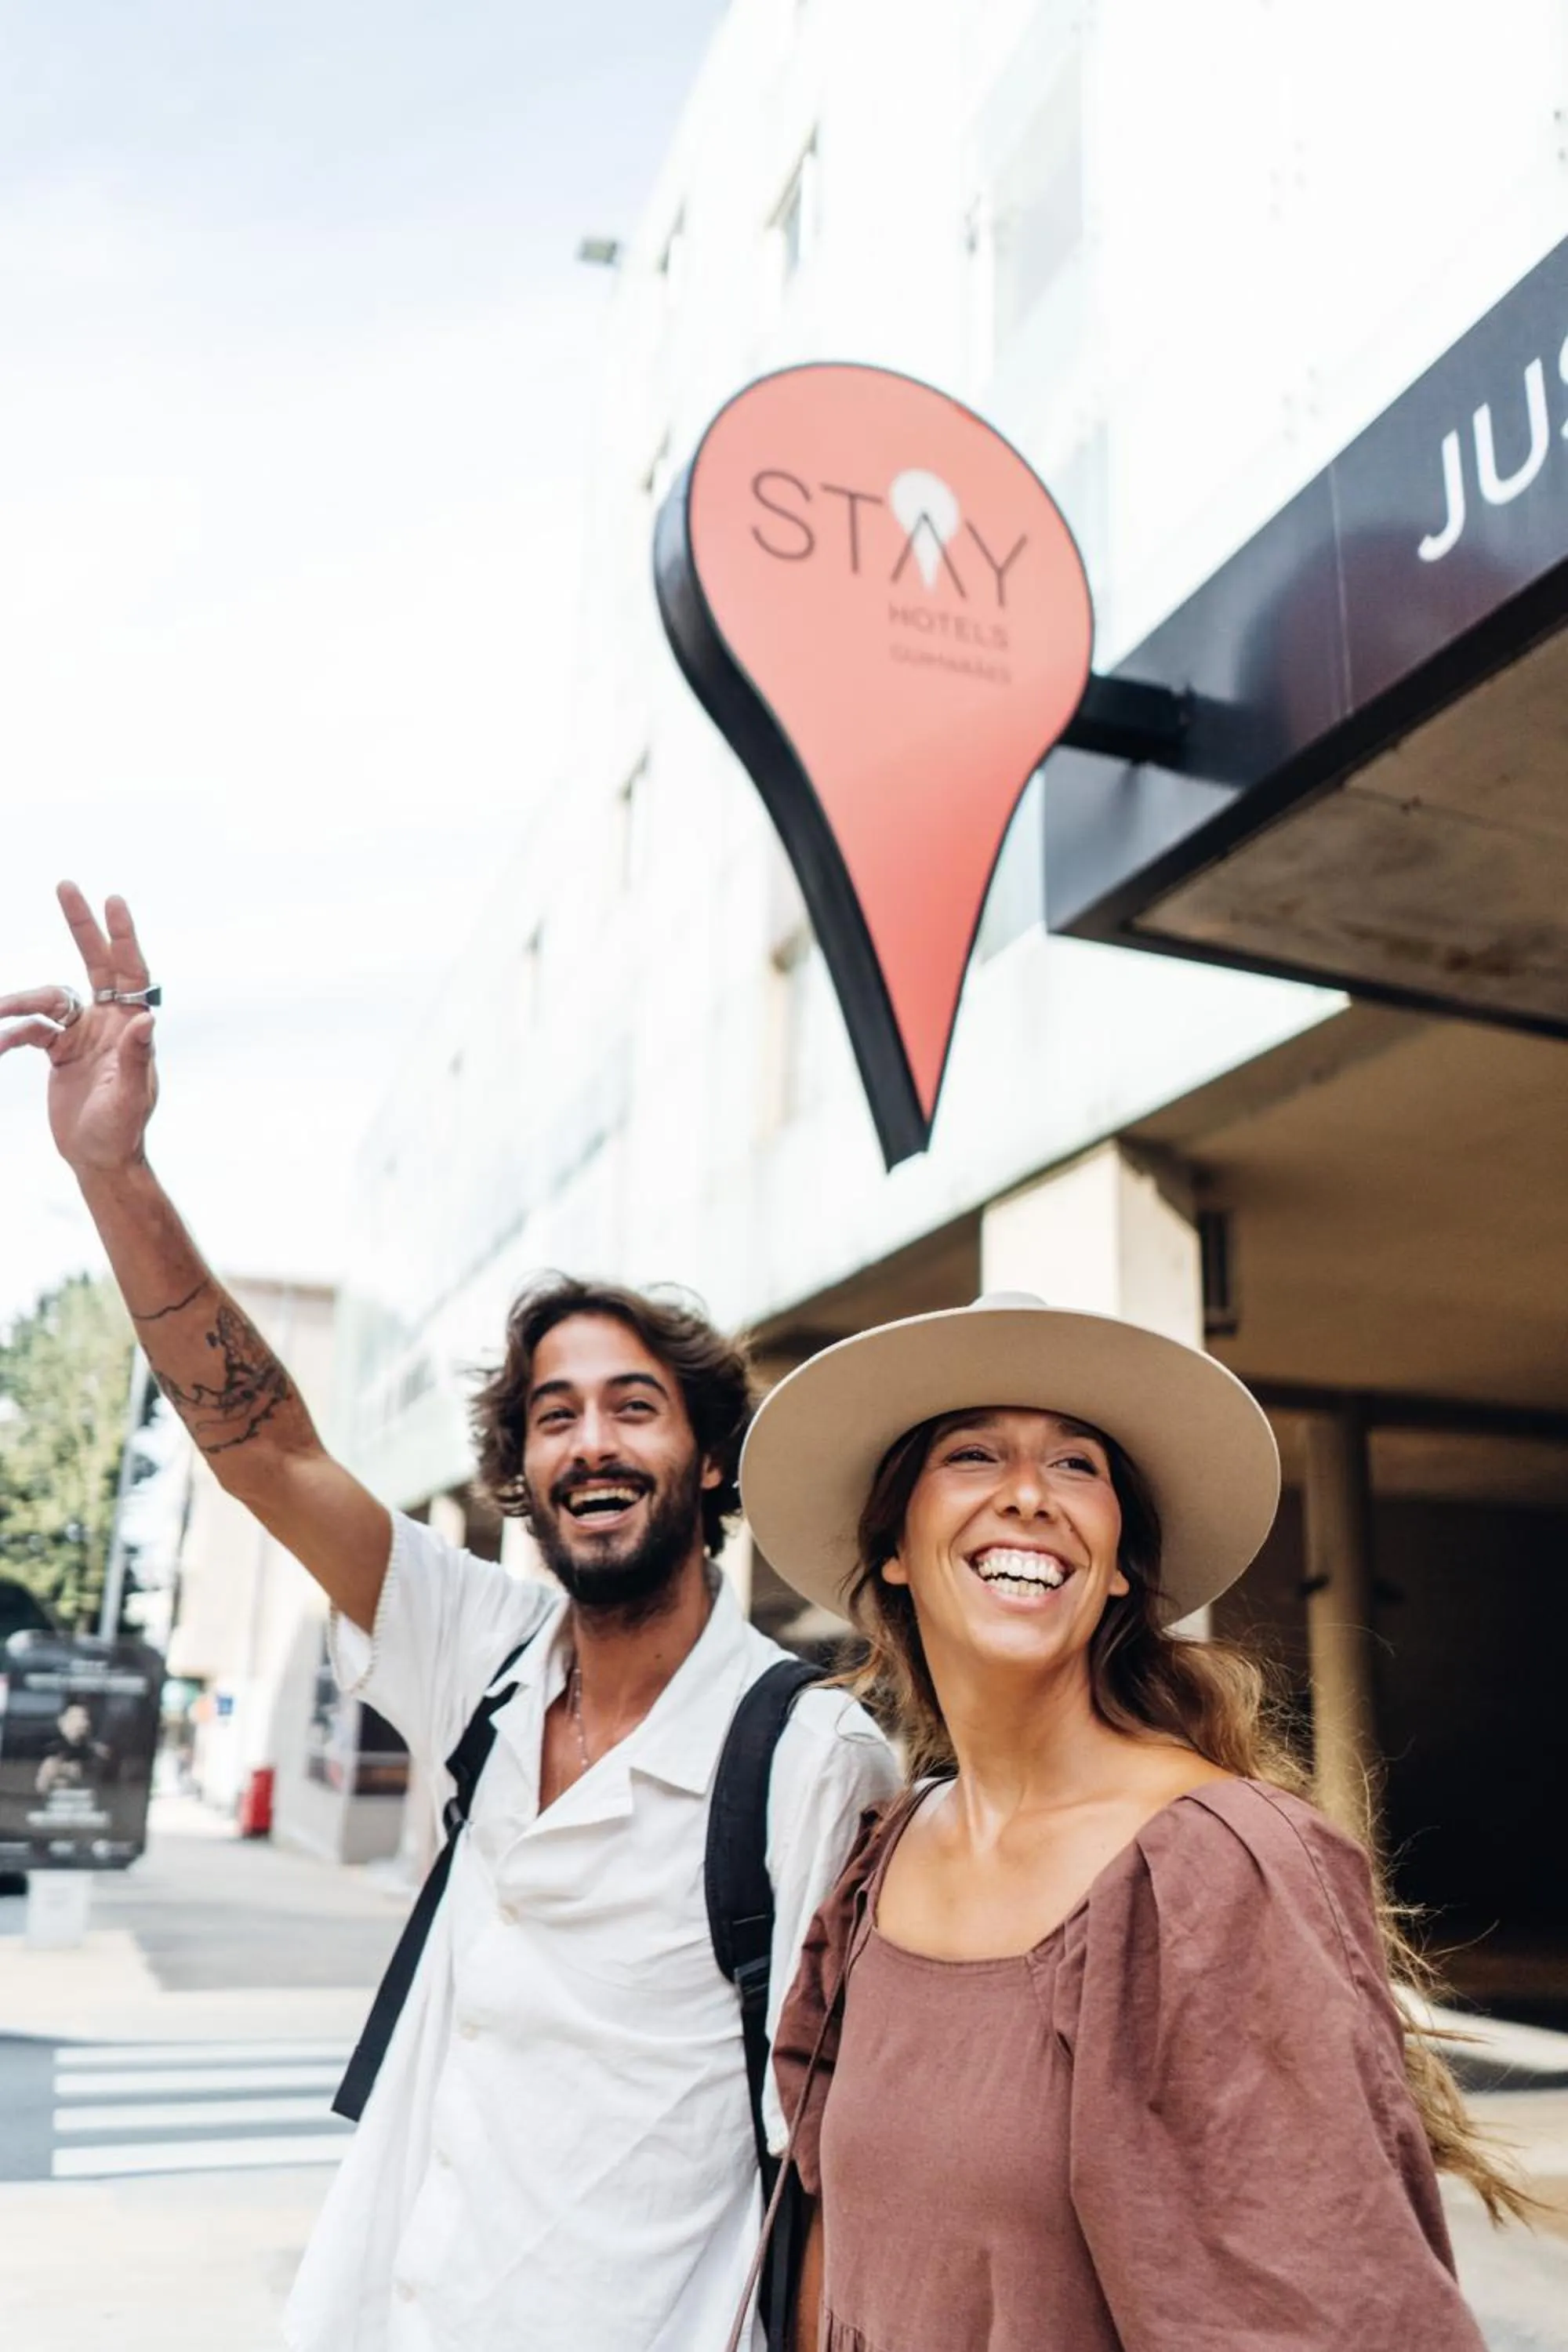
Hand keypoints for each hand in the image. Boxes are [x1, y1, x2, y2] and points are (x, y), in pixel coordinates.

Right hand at [0, 883, 159, 1174]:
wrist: (98, 1158)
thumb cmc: (122, 1131)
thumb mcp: (129, 1097)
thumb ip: (136, 1059)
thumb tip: (146, 1022)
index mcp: (132, 1026)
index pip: (131, 971)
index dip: (122, 935)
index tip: (112, 900)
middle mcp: (110, 1022)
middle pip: (96, 963)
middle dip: (82, 926)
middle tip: (66, 886)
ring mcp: (84, 1034)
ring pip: (49, 1000)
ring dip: (21, 1003)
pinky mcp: (60, 1051)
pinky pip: (32, 1029)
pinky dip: (13, 1032)